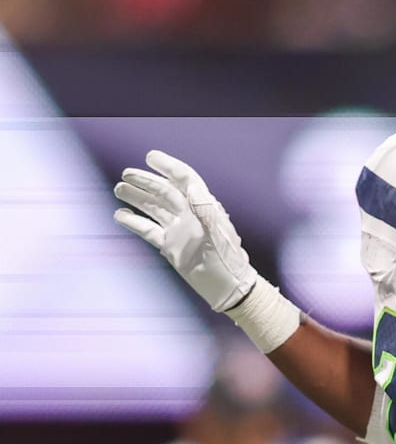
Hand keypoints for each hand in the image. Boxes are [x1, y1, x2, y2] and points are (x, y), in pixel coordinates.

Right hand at [113, 150, 256, 311]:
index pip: (185, 179)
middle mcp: (190, 214)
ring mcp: (179, 230)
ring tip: (119, 189)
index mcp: (203, 206)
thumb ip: (203, 207)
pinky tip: (120, 215)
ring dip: (137, 198)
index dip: (168, 166)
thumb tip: (191, 185)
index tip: (150, 156)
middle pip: (165, 191)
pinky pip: (148, 230)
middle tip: (126, 174)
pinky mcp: (170, 247)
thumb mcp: (216, 230)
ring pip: (154, 208)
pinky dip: (134, 222)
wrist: (227, 286)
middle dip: (146, 181)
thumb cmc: (226, 258)